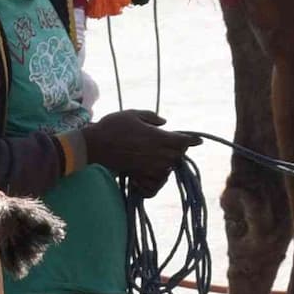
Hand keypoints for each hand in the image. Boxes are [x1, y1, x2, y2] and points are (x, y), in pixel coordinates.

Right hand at [84, 109, 199, 183]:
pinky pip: (157, 179)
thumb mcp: (133, 114)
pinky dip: (159, 175)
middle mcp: (156, 154)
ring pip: (169, 167)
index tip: (199, 140)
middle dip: (179, 149)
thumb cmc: (112, 126)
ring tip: (164, 154)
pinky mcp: (139, 173)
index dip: (192, 140)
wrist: (94, 146)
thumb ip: (151, 117)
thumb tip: (165, 123)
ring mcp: (148, 166)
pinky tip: (154, 167)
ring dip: (170, 161)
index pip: (183, 141)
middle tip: (176, 143)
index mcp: (157, 137)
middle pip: (178, 155)